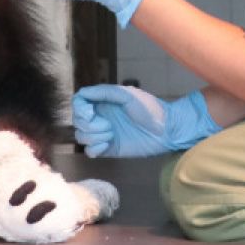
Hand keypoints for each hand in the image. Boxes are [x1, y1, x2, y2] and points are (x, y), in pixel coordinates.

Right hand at [71, 85, 220, 157]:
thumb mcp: (128, 95)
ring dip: (94, 136)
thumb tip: (83, 93)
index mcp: (104, 102)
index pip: (79, 103)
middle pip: (77, 121)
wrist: (166, 130)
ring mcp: (103, 133)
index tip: (91, 113)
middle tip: (108, 126)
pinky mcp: (108, 149)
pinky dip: (95, 149)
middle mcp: (101, 117)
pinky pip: (90, 151)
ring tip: (112, 134)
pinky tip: (108, 144)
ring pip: (82, 136)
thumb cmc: (150, 109)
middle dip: (89, 125)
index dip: (79, 109)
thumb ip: (105, 92)